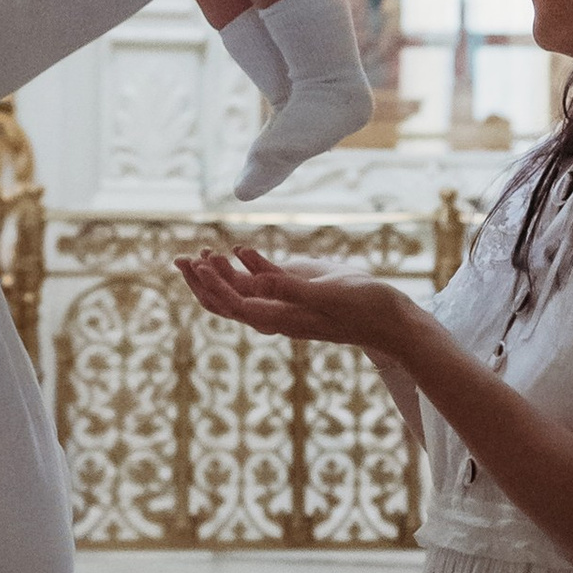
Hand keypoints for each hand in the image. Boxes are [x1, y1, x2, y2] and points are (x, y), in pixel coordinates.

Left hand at [175, 248, 418, 357]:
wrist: (393, 322)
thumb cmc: (365, 309)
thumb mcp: (328, 294)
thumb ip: (291, 289)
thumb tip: (255, 282)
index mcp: (280, 318)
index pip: (235, 304)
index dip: (213, 285)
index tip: (200, 262)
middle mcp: (278, 314)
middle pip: (228, 302)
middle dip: (202, 282)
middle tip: (180, 259)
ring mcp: (288, 305)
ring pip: (243, 292)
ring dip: (219, 274)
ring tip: (199, 253)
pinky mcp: (300, 294)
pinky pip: (265, 282)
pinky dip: (247, 267)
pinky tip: (239, 250)